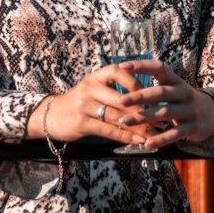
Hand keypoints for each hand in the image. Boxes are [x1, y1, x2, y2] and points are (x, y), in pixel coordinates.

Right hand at [29, 62, 170, 148]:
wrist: (51, 116)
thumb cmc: (79, 103)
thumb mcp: (94, 89)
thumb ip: (115, 90)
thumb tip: (144, 96)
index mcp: (95, 77)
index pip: (118, 71)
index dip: (135, 81)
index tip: (151, 92)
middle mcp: (89, 88)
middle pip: (121, 99)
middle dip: (143, 110)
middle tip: (162, 118)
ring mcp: (84, 105)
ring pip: (117, 116)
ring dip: (138, 126)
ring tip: (154, 133)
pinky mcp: (81, 122)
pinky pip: (108, 130)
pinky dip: (125, 136)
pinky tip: (138, 141)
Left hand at [111, 59, 213, 148]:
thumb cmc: (184, 100)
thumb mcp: (174, 88)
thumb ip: (155, 85)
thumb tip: (126, 78)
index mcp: (176, 80)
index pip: (159, 68)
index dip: (141, 66)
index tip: (122, 66)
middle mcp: (183, 93)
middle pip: (160, 92)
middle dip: (139, 96)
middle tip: (120, 101)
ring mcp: (189, 110)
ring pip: (165, 113)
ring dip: (144, 118)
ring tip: (125, 121)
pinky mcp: (193, 128)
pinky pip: (175, 134)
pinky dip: (161, 139)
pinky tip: (147, 143)